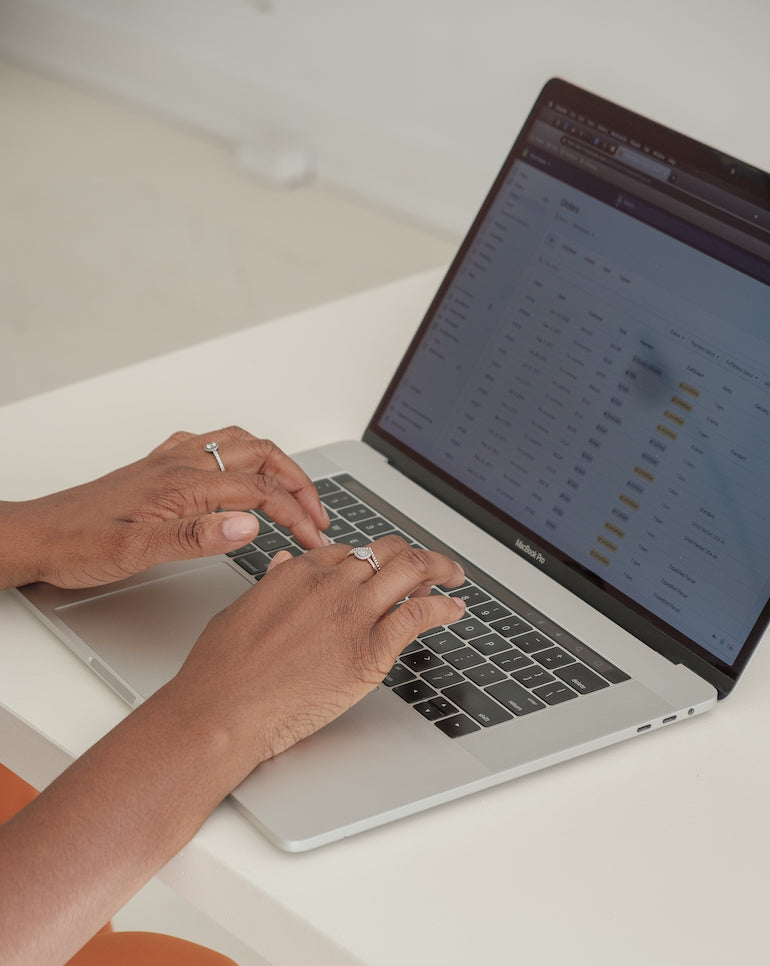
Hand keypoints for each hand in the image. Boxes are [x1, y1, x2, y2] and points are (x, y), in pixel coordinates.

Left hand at [0, 426, 329, 589]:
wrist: (37, 534)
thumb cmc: (78, 544)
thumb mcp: (135, 551)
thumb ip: (195, 537)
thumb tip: (248, 525)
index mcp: (182, 484)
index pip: (258, 491)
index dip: (294, 513)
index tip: (314, 536)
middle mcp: (180, 463)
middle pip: (260, 456)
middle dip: (298, 481)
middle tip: (318, 512)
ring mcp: (171, 460)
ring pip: (241, 443)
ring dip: (276, 463)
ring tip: (296, 488)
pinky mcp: (160, 466)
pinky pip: (215, 444)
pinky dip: (244, 453)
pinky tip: (241, 469)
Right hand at [170, 534, 466, 775]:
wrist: (222, 709)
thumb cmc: (221, 669)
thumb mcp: (242, 609)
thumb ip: (272, 584)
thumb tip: (284, 564)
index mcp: (300, 572)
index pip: (351, 551)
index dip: (374, 557)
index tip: (384, 567)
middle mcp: (331, 585)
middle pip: (387, 553)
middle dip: (414, 554)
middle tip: (431, 565)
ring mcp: (354, 614)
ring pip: (411, 572)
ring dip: (439, 569)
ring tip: (453, 576)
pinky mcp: (371, 650)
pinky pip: (420, 615)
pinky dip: (444, 608)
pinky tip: (454, 609)